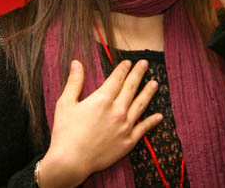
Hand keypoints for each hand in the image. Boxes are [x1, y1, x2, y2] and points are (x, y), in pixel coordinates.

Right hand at [40, 59, 161, 186]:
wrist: (70, 162)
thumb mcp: (65, 103)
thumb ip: (74, 82)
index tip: (128, 62)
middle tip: (145, 64)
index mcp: (102, 100)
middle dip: (138, 74)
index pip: (117, 79)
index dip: (123, 69)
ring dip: (148, 93)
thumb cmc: (65, 133)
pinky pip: (143, 129)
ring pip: (140, 105)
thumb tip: (76, 63)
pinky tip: (159, 116)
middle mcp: (117, 110)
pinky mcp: (128, 142)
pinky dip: (152, 122)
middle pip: (131, 88)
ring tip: (155, 83)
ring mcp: (125, 126)